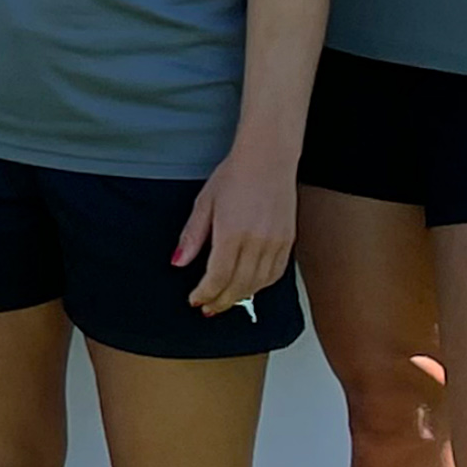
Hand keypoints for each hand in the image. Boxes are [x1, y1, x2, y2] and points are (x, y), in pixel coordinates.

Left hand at [172, 142, 299, 317]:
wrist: (268, 158)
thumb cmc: (234, 176)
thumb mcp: (204, 203)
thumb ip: (192, 237)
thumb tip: (178, 263)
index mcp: (233, 233)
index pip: (218, 276)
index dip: (205, 293)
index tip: (195, 300)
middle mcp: (258, 241)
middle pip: (238, 284)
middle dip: (221, 300)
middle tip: (208, 308)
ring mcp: (277, 242)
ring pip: (258, 282)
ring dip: (240, 296)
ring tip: (225, 301)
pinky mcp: (289, 240)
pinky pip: (276, 273)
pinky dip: (261, 285)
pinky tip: (249, 288)